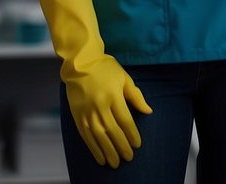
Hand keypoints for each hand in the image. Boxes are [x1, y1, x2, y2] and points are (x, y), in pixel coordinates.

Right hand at [39, 0, 151, 167]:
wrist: (80, 62)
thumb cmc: (105, 68)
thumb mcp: (124, 78)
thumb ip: (136, 96)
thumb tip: (148, 111)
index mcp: (113, 96)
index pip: (125, 121)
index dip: (132, 134)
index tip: (138, 144)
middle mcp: (100, 106)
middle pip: (112, 131)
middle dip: (121, 147)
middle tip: (128, 158)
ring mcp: (87, 111)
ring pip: (98, 136)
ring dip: (107, 151)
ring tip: (115, 163)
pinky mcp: (77, 115)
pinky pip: (85, 135)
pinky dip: (93, 148)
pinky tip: (99, 157)